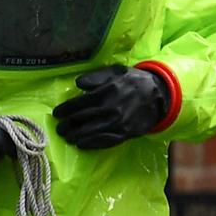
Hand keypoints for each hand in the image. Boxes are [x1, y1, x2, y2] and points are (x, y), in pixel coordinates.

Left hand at [53, 64, 168, 148]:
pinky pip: (104, 141)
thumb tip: (78, 84)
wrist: (158, 95)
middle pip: (82, 119)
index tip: (56, 113)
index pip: (79, 103)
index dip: (65, 109)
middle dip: (67, 124)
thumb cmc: (134, 81)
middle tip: (59, 128)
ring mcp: (117, 123)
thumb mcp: (117, 71)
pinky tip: (81, 144)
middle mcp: (110, 109)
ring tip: (67, 137)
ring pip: (90, 132)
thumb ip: (97, 76)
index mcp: (107, 92)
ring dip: (76, 136)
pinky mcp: (124, 133)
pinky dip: (91, 144)